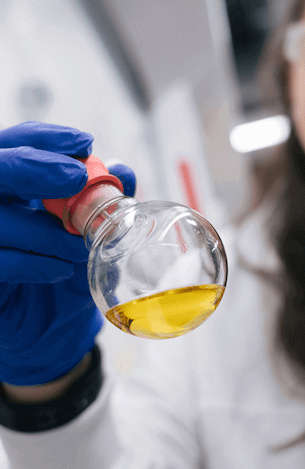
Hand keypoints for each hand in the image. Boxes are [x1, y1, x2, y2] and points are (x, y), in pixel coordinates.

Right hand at [0, 122, 134, 385]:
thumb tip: (123, 171)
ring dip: (42, 230)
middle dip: (34, 166)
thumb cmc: (69, 273)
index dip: (45, 137)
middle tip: (76, 178)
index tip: (85, 143)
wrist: (51, 330)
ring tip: (77, 247)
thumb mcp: (95, 237)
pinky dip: (29, 264)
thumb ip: (108, 203)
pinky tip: (57, 271)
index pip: (16, 144)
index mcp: (17, 188)